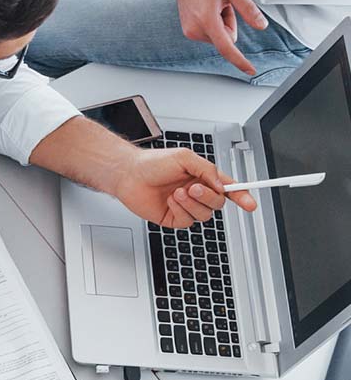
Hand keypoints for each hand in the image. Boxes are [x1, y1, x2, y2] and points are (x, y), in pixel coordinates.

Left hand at [113, 146, 257, 227]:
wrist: (128, 174)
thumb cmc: (152, 163)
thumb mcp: (185, 157)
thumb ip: (208, 170)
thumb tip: (223, 186)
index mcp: (203, 177)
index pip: (229, 188)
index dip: (242, 196)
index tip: (250, 203)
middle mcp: (197, 192)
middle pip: (218, 203)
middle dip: (208, 197)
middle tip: (193, 187)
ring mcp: (185, 206)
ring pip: (205, 215)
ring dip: (192, 203)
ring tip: (176, 192)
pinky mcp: (174, 218)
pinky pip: (187, 221)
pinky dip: (180, 210)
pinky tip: (170, 200)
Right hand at [173, 0, 267, 76]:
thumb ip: (249, 9)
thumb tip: (261, 25)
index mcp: (206, 20)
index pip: (226, 46)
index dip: (239, 60)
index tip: (250, 70)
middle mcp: (195, 29)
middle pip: (226, 38)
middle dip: (229, 23)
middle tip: (222, 4)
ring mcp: (190, 31)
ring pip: (219, 36)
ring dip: (221, 22)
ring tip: (213, 5)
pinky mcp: (189, 31)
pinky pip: (211, 34)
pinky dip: (214, 23)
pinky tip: (207, 8)